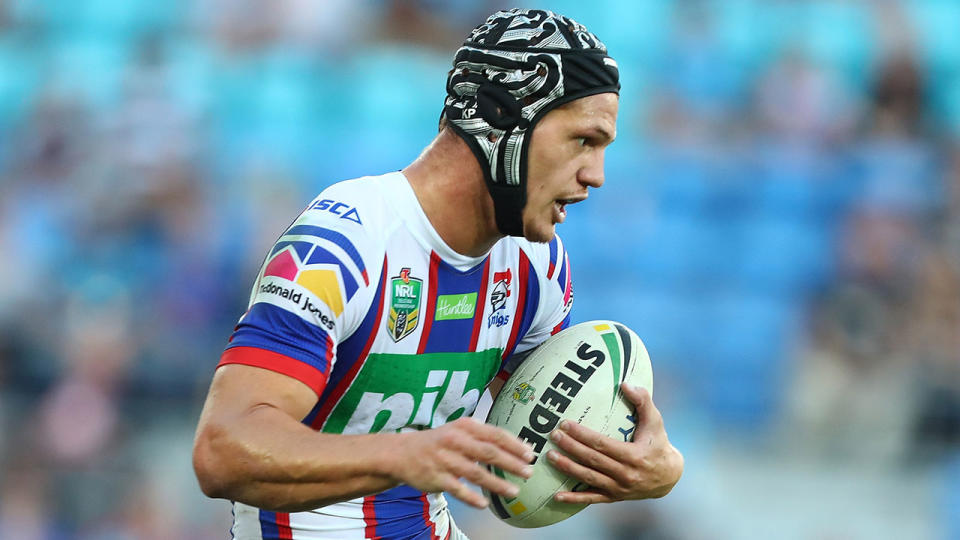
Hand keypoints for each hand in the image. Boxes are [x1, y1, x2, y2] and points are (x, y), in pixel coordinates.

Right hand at [389, 417, 534, 507]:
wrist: (402, 452)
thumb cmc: (439, 441)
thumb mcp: (460, 430)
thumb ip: (484, 437)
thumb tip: (517, 446)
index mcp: (465, 427)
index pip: (495, 434)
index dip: (514, 445)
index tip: (530, 454)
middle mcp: (455, 441)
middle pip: (488, 453)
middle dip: (511, 463)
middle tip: (528, 472)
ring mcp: (445, 460)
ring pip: (476, 473)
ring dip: (497, 483)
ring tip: (514, 491)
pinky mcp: (436, 478)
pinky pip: (458, 490)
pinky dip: (472, 498)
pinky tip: (485, 504)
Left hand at [546, 383, 682, 503]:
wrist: (669, 477)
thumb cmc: (659, 443)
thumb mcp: (656, 421)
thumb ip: (643, 401)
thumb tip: (625, 384)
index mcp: (634, 456)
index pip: (602, 444)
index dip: (582, 434)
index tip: (565, 424)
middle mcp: (625, 474)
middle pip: (592, 460)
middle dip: (570, 447)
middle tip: (553, 436)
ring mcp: (619, 488)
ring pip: (589, 478)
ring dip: (568, 468)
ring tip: (550, 457)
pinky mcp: (614, 497)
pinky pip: (592, 499)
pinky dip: (574, 499)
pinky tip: (557, 496)